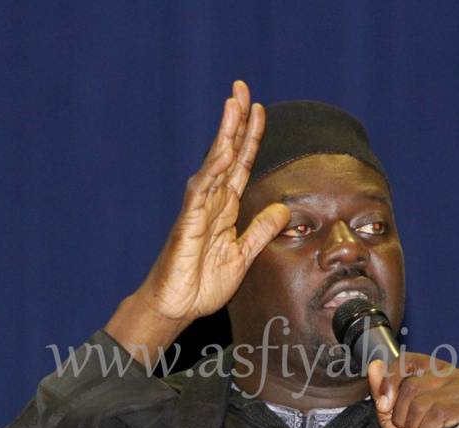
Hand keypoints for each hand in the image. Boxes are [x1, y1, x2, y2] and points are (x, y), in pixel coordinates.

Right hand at [106, 81, 290, 352]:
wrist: (175, 308)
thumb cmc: (202, 284)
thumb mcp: (243, 256)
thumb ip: (261, 231)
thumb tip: (283, 207)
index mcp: (225, 208)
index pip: (241, 165)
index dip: (251, 137)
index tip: (260, 109)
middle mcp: (211, 202)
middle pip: (227, 154)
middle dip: (235, 122)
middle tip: (241, 88)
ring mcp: (198, 211)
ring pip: (213, 165)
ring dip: (224, 135)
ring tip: (233, 106)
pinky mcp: (188, 224)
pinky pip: (200, 193)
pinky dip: (212, 172)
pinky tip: (223, 153)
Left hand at [367, 353, 458, 427]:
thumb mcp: (394, 417)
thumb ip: (382, 391)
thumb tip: (374, 366)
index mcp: (437, 371)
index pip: (407, 361)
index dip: (390, 383)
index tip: (385, 405)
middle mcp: (455, 374)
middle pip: (410, 385)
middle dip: (402, 416)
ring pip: (421, 402)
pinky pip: (438, 414)